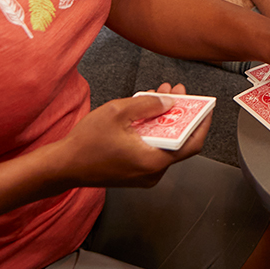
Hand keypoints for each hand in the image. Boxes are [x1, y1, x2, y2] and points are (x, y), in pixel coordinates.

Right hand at [54, 82, 205, 189]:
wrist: (63, 166)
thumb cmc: (86, 145)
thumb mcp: (118, 113)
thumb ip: (147, 105)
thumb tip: (169, 101)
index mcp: (153, 161)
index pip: (191, 144)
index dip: (202, 123)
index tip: (206, 107)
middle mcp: (152, 173)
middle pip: (178, 142)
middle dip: (179, 114)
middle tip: (176, 93)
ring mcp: (143, 175)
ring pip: (164, 145)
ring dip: (163, 121)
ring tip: (158, 97)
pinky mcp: (134, 173)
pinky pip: (152, 151)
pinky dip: (153, 132)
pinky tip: (144, 114)